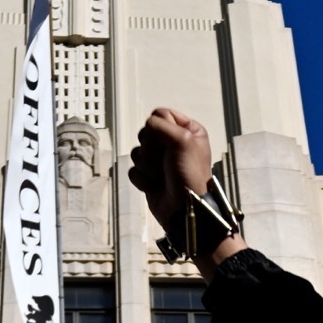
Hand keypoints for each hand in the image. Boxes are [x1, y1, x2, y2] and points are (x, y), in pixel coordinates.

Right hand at [126, 109, 237, 265]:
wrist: (183, 208)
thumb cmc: (189, 177)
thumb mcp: (183, 141)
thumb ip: (163, 125)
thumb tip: (148, 124)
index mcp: (187, 131)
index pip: (160, 115)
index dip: (158, 128)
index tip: (168, 142)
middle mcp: (173, 143)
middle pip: (145, 133)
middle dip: (151, 149)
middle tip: (165, 161)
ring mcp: (160, 160)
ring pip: (137, 152)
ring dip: (148, 166)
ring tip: (162, 176)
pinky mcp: (149, 175)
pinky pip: (133, 170)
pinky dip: (143, 179)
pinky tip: (156, 185)